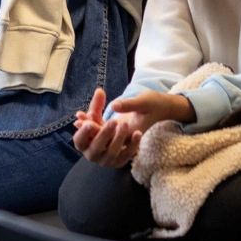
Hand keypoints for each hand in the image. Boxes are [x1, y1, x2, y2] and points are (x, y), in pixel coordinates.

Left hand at [71, 87, 191, 169]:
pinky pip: (102, 129)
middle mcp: (125, 137)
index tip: (89, 122)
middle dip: (91, 130)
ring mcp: (120, 133)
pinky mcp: (117, 128)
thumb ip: (129, 104)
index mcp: (132, 132)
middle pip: (105, 140)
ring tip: (78, 118)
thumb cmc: (155, 102)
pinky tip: (81, 115)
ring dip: (89, 128)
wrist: (162, 106)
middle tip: (79, 120)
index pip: (112, 138)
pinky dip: (92, 123)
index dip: (98, 131)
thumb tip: (114, 106)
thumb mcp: (143, 100)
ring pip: (102, 135)